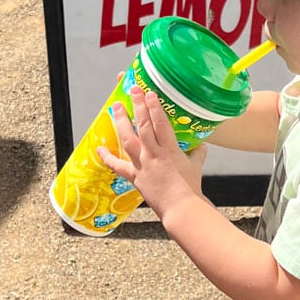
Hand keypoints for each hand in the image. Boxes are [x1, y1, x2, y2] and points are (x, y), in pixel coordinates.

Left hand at [97, 86, 207, 219]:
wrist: (180, 208)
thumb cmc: (191, 188)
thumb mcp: (196, 166)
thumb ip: (197, 153)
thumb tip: (201, 146)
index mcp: (170, 150)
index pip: (160, 123)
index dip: (154, 107)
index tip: (149, 93)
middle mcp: (154, 154)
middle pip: (143, 126)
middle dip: (137, 106)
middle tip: (132, 90)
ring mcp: (142, 165)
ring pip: (128, 140)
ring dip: (121, 122)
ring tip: (116, 108)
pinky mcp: (135, 177)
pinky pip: (118, 166)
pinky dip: (107, 158)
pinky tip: (99, 149)